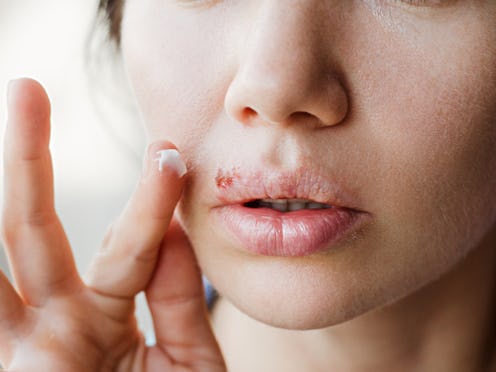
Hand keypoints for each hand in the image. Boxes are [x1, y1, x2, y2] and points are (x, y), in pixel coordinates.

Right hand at [0, 79, 224, 370]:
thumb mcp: (190, 363)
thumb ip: (180, 300)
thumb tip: (178, 231)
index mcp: (106, 315)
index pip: (131, 246)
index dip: (152, 201)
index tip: (170, 155)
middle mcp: (56, 322)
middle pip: (39, 228)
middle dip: (30, 159)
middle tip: (27, 88)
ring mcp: (24, 346)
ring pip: (3, 255)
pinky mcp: (9, 369)